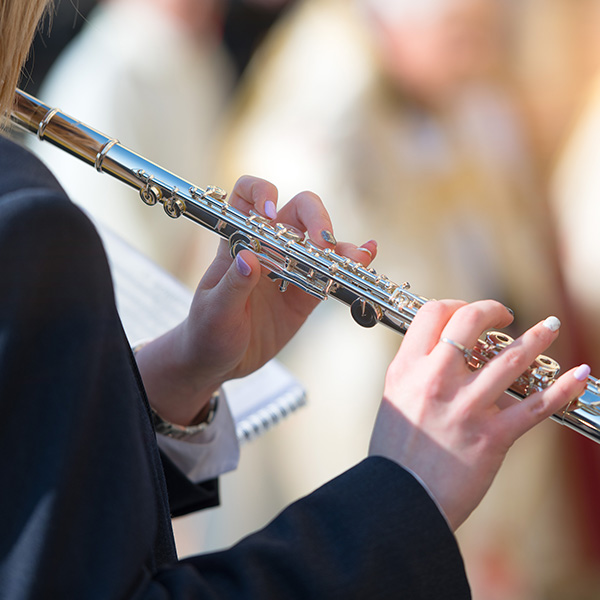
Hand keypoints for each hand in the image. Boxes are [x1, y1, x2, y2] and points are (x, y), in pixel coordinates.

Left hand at [136, 175, 376, 424]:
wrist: (218, 363)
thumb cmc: (206, 332)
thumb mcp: (214, 310)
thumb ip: (233, 285)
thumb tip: (250, 258)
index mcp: (237, 242)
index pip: (247, 196)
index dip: (261, 192)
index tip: (270, 212)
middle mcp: (268, 248)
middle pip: (298, 211)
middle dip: (315, 218)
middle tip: (322, 244)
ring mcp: (290, 269)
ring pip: (320, 241)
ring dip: (340, 245)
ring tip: (356, 257)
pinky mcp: (305, 295)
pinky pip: (330, 274)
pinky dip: (350, 264)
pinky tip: (365, 259)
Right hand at [369, 299, 589, 530]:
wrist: (402, 498)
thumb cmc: (396, 451)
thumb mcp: (395, 399)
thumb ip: (417, 372)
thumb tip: (444, 353)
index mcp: (407, 369)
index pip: (432, 314)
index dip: (454, 304)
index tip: (467, 313)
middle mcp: (435, 379)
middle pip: (470, 322)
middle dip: (493, 310)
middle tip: (505, 315)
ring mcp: (466, 406)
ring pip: (511, 358)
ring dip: (538, 337)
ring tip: (550, 326)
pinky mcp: (491, 436)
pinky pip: (535, 406)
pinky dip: (563, 388)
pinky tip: (578, 374)